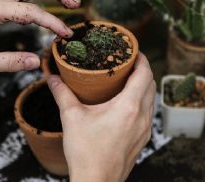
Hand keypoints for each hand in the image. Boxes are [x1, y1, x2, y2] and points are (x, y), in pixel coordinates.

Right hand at [47, 53, 155, 181]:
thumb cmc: (86, 153)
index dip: (141, 58)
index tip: (133, 50)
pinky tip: (126, 104)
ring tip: (126, 80)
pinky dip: (142, 102)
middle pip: (151, 84)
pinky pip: (148, 113)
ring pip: (151, 99)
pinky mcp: (142, 140)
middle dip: (142, 70)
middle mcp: (142, 117)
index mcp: (128, 107)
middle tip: (126, 63)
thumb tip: (52, 78)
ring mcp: (145, 130)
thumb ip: (62, 94)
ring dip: (143, 86)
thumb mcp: (71, 118)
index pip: (144, 74)